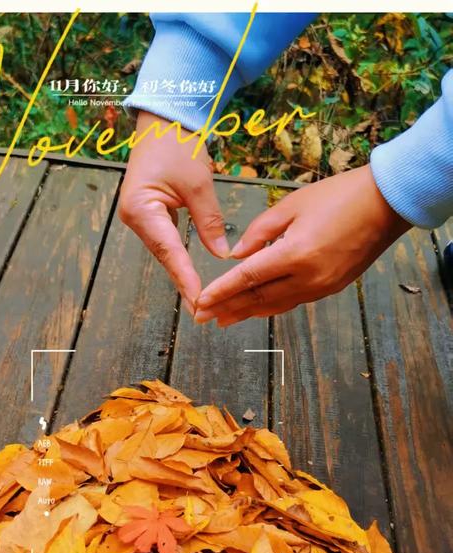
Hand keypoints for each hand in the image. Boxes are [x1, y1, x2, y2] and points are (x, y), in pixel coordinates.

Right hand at [118, 111, 229, 314]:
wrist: (163, 119)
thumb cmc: (177, 143)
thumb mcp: (198, 183)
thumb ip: (210, 221)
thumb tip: (222, 254)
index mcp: (141, 209)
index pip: (169, 250)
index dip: (184, 277)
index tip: (198, 299)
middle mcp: (135, 218)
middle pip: (164, 256)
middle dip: (183, 282)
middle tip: (201, 310)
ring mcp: (140, 217)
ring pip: (164, 251)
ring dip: (181, 274)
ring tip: (198, 300)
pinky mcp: (149, 215)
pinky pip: (165, 242)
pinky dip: (179, 259)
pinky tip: (190, 277)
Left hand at [194, 165, 410, 325]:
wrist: (387, 204)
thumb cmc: (339, 196)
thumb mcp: (292, 204)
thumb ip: (260, 232)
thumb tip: (237, 255)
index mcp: (295, 254)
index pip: (247, 278)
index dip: (221, 292)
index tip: (201, 302)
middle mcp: (307, 277)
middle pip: (258, 299)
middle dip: (227, 309)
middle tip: (201, 318)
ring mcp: (321, 286)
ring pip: (275, 305)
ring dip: (246, 313)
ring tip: (222, 319)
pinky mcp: (330, 288)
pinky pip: (292, 301)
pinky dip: (269, 306)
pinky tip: (255, 309)